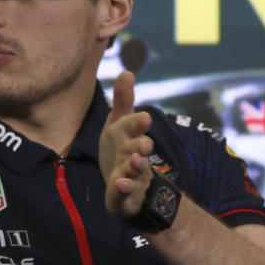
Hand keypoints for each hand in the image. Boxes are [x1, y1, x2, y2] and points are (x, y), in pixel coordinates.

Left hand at [99, 71, 153, 219]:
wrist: (123, 183)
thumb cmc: (122, 148)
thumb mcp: (119, 123)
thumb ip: (123, 101)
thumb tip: (127, 71)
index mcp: (131, 136)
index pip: (135, 127)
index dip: (139, 123)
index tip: (145, 118)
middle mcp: (134, 154)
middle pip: (139, 149)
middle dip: (142, 146)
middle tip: (144, 144)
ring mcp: (131, 174)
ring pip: (135, 170)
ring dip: (136, 166)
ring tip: (136, 162)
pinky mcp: (124, 192)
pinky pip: (124, 191)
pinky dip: (123, 188)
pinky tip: (119, 184)